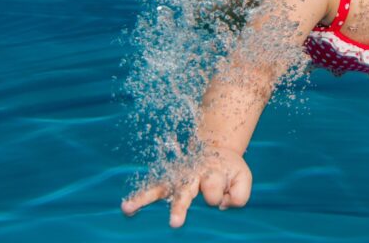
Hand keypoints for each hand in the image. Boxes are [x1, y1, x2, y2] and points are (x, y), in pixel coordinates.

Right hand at [121, 147, 252, 227]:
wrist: (216, 147)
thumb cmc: (228, 169)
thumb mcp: (242, 177)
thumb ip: (239, 195)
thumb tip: (220, 205)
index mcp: (212, 171)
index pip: (213, 189)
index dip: (219, 194)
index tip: (224, 191)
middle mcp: (191, 174)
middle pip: (186, 190)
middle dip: (181, 207)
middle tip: (175, 223)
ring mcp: (177, 177)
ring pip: (160, 188)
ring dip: (145, 198)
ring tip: (129, 208)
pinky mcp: (168, 181)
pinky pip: (151, 189)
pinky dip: (139, 197)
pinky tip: (126, 207)